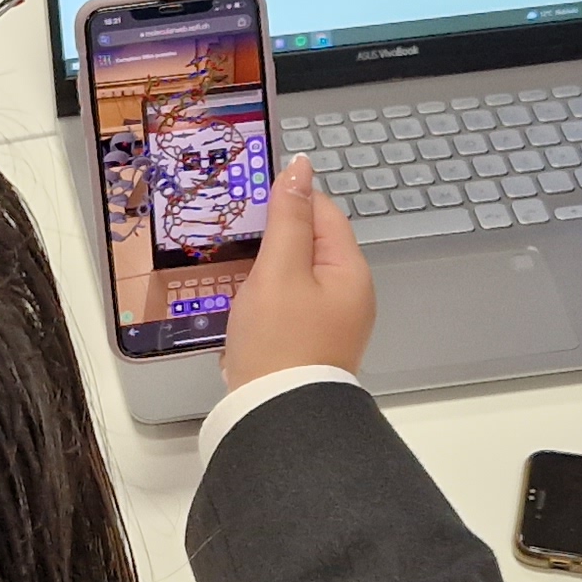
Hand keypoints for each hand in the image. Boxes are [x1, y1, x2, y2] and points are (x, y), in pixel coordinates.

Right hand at [222, 154, 373, 388]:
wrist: (276, 417)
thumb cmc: (278, 341)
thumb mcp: (278, 270)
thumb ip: (288, 217)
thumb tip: (302, 165)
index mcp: (350, 271)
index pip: (323, 213)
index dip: (286, 201)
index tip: (246, 204)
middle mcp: (349, 294)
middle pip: (310, 244)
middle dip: (272, 236)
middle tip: (232, 236)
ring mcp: (332, 321)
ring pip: (296, 274)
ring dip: (265, 267)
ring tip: (232, 266)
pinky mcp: (310, 342)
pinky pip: (289, 302)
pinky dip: (265, 296)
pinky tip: (242, 300)